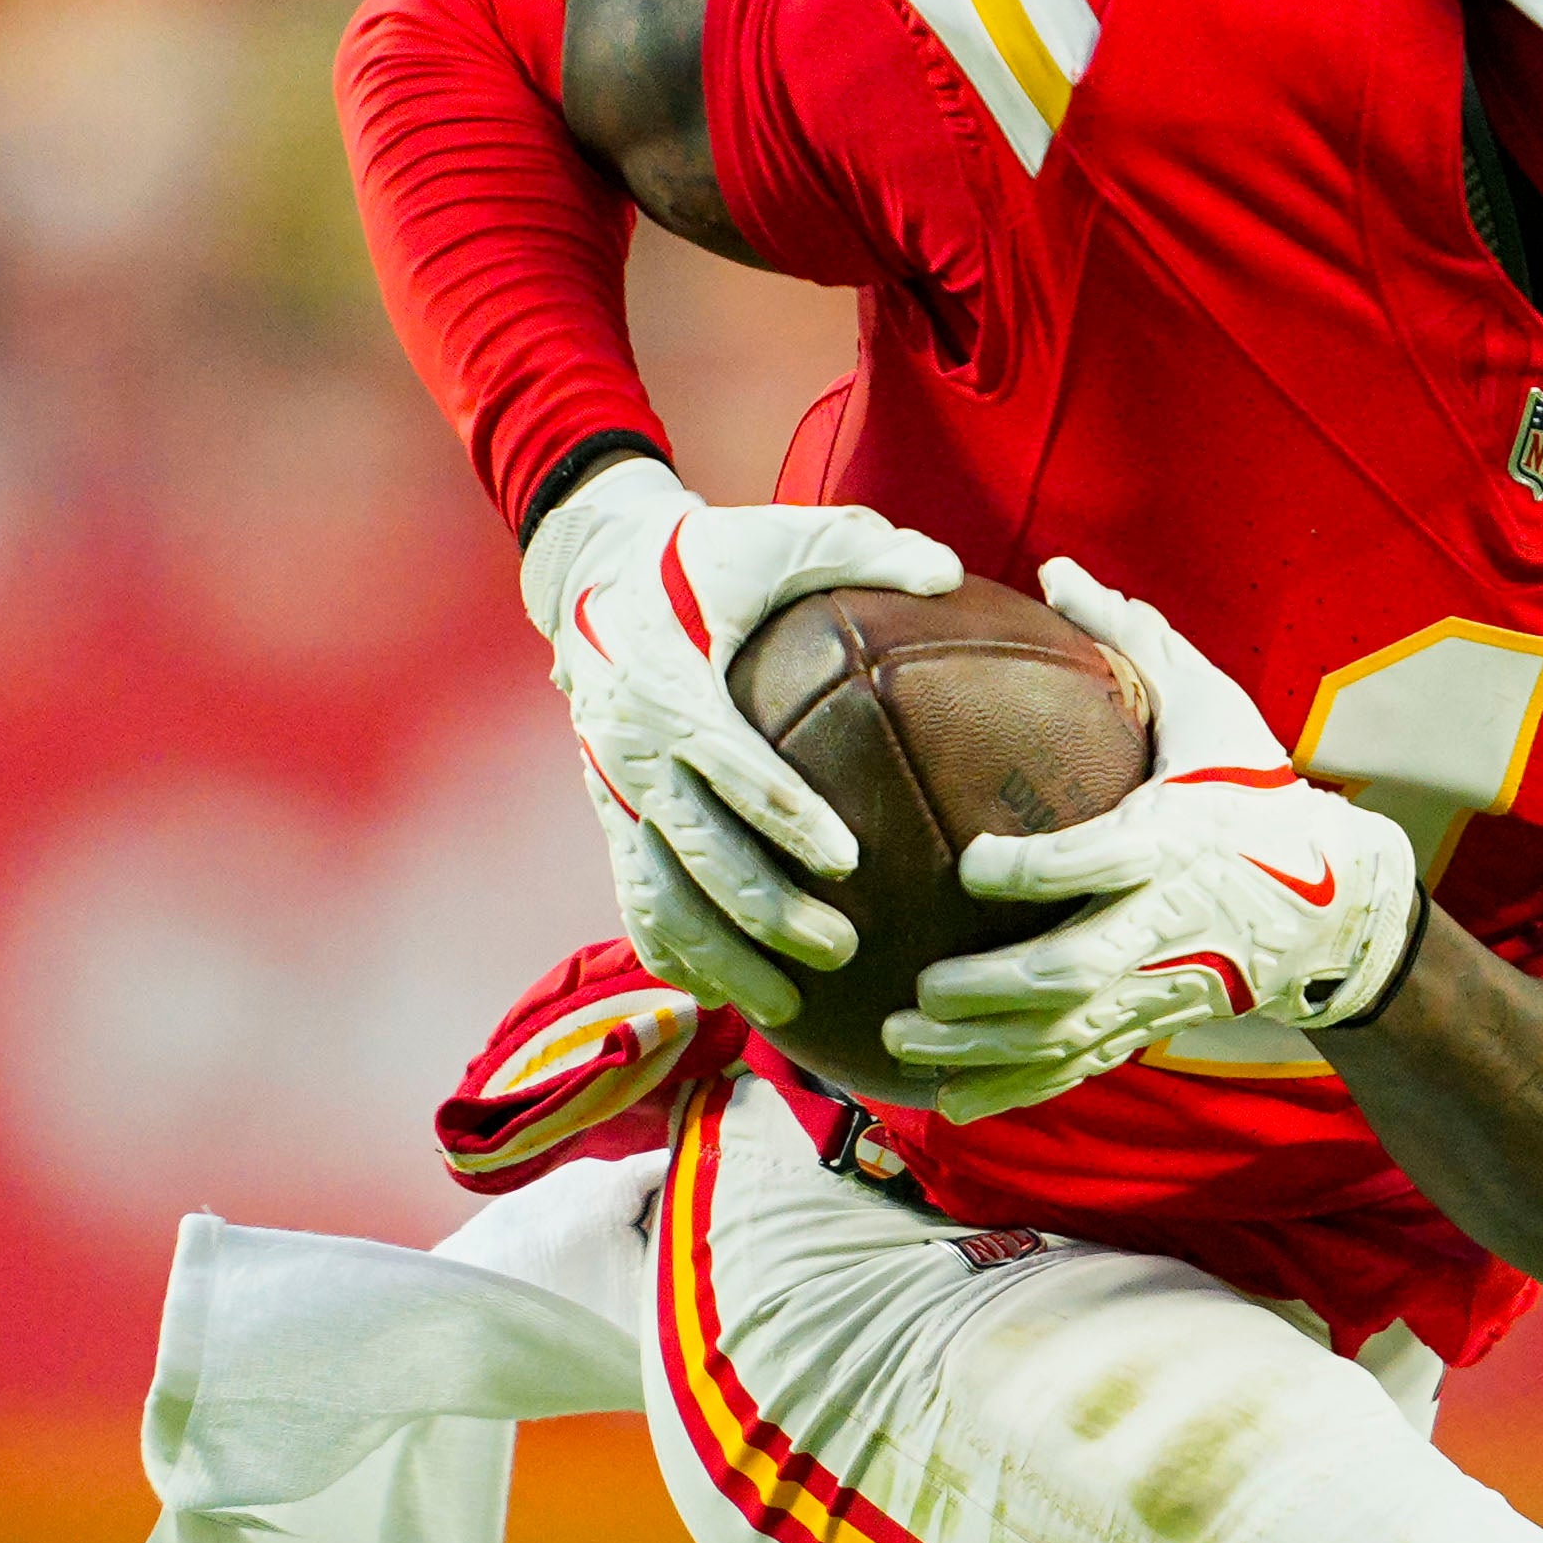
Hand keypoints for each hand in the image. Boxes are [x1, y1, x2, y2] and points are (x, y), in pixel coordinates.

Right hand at [518, 458, 962, 1026]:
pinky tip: (731, 999)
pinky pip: (636, 902)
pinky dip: (677, 956)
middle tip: (843, 950)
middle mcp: (629, 745)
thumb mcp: (775, 535)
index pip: (727, 759)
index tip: (849, 859)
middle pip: (697, 849)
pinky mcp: (609, 818)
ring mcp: (612, 790)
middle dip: (766, 911)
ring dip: (722, 959)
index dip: (784, 813)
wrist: (595, 572)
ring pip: (660, 896)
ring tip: (794, 1008)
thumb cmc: (706, 556)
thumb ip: (859, 547)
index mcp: (667, 679)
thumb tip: (947, 569)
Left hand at [878, 562, 1424, 1116]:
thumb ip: (1131, 637)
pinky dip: (1014, 1090)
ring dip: (984, 1046)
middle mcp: (1167, 922)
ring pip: (1067, 1032)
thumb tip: (1056, 567)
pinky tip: (948, 1103)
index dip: (1037, 870)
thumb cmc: (1257, 788)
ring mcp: (1161, 984)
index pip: (1100, 860)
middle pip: (1074, 970)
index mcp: (1175, 839)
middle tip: (921, 986)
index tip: (973, 863)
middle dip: (993, 988)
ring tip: (904, 1040)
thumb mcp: (1212, 708)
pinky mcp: (1154, 1021)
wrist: (1338, 899)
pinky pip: (1079, 1066)